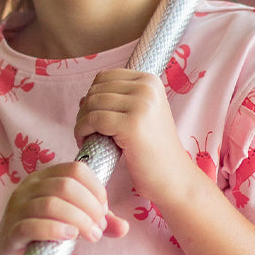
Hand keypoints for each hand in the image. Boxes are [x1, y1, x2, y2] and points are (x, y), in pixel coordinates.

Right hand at [0, 160, 127, 254]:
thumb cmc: (42, 239)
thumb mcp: (73, 226)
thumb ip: (97, 223)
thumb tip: (124, 227)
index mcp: (43, 179)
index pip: (76, 169)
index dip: (96, 189)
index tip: (104, 211)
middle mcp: (27, 188)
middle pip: (66, 185)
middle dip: (90, 207)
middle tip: (98, 228)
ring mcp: (16, 209)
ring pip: (51, 204)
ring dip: (79, 220)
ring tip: (91, 236)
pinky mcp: (10, 233)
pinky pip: (32, 225)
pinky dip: (55, 229)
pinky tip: (69, 237)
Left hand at [74, 70, 194, 207]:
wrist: (173, 177)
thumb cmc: (153, 151)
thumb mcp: (141, 115)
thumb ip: (117, 102)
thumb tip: (84, 98)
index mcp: (150, 80)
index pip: (104, 77)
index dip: (92, 96)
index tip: (93, 117)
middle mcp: (147, 88)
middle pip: (96, 90)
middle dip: (85, 110)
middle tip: (87, 131)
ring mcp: (141, 105)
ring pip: (91, 104)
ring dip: (81, 122)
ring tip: (87, 138)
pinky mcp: (131, 125)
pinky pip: (93, 120)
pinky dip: (82, 131)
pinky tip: (86, 142)